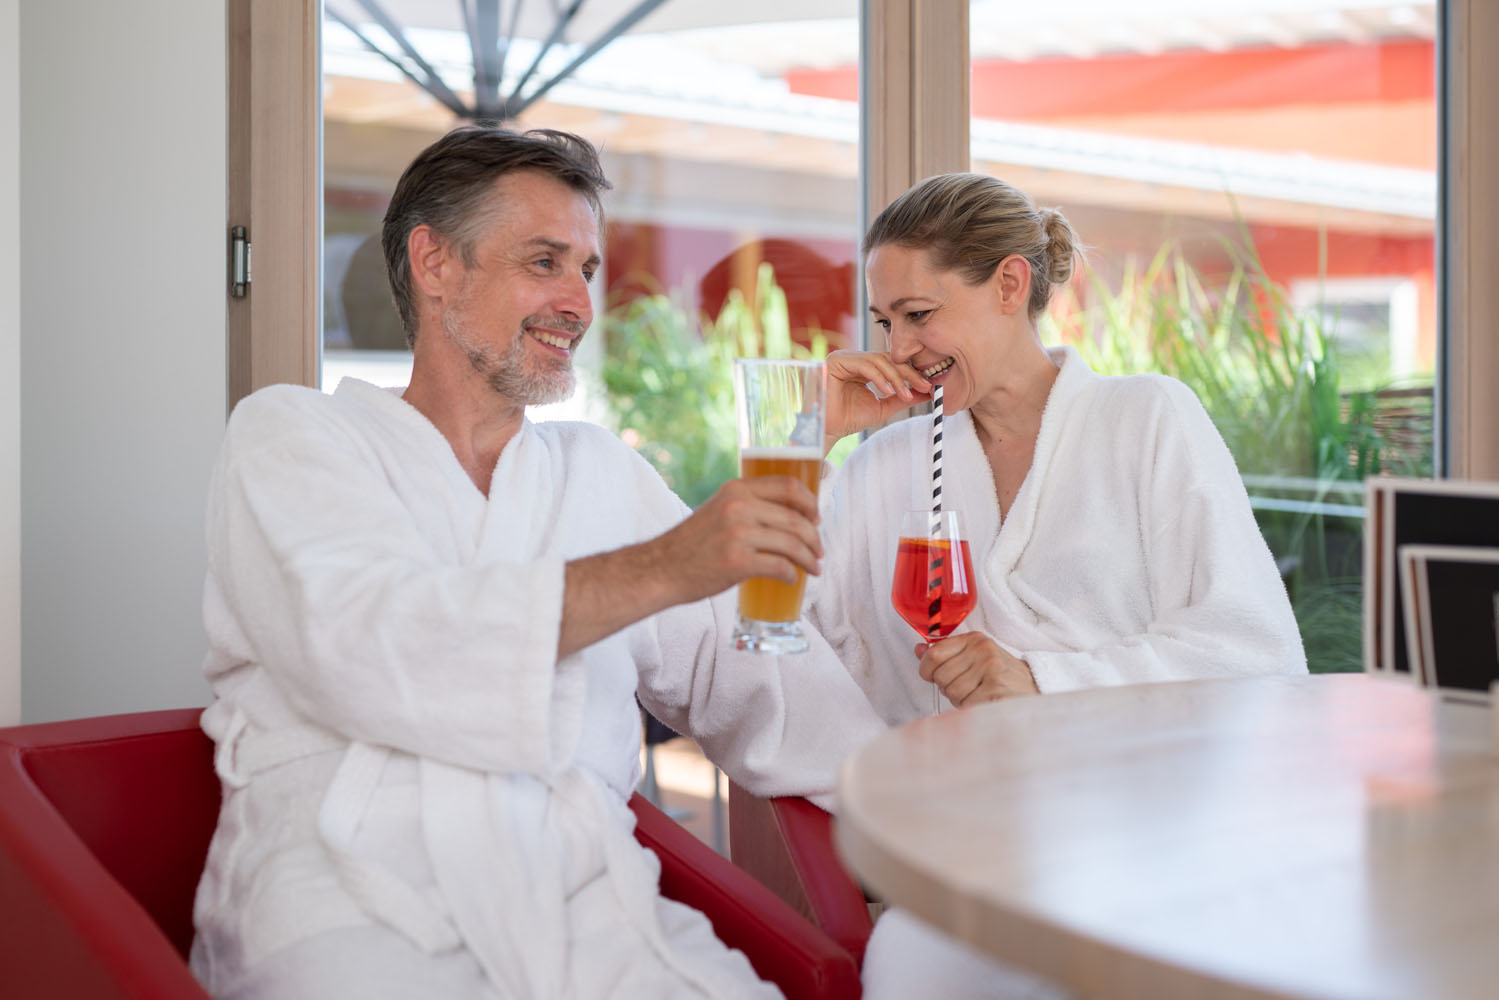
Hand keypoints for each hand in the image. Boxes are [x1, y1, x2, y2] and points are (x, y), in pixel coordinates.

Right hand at [650, 475, 822, 605]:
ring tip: (813, 568)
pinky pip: (780, 566)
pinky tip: (792, 579)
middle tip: (819, 551)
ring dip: (809, 558)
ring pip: (792, 543)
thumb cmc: (690, 544)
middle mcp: (739, 507)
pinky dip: (792, 574)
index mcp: (736, 489)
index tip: (817, 517)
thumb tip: (786, 516)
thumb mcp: (717, 510)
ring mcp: (738, 534)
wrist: (659, 569)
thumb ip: (746, 506)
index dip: (810, 502)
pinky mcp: (737, 562)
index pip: (788, 485)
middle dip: (814, 538)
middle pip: (796, 519)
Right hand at [823, 350, 931, 451]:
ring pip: (878, 360)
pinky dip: (879, 377)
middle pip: (887, 359)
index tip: (928, 386)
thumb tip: (926, 392)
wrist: (828, 430)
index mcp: (863, 367)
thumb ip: (901, 398)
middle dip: (907, 374)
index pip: (891, 363)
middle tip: (923, 387)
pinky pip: (864, 364)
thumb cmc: (849, 419)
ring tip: (905, 394)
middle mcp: (853, 358)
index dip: (911, 374)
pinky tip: (888, 391)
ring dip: (896, 378)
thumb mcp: (883, 407)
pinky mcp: (836, 361)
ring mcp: (844, 357)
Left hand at [915, 632, 1037, 707]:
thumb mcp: (975, 657)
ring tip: (978, 694)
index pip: (934, 654)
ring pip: (952, 692)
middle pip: (940, 677)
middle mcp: (983, 651)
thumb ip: (946, 653)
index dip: (926, 669)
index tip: (931, 676)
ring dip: (960, 700)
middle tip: (967, 688)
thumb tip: (919, 649)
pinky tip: (985, 702)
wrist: (1035, 689)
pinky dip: (971, 708)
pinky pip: (965, 704)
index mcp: (975, 640)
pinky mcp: (996, 689)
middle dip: (948, 688)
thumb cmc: (1000, 676)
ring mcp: (991, 669)